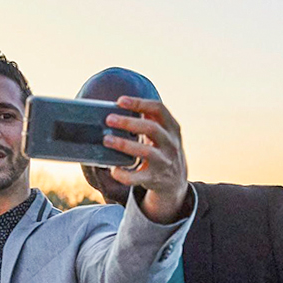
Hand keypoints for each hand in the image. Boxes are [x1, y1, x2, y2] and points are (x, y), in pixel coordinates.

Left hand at [103, 96, 188, 223]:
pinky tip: (113, 169)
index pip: (159, 109)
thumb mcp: (164, 133)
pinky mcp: (154, 179)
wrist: (175, 182)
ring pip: (146, 151)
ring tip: (106, 140)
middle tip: (109, 119)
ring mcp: (164, 162)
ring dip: (124, 144)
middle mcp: (171, 144)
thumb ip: (151, 119)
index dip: (140, 103)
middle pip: (151, 128)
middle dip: (129, 123)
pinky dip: (123, 174)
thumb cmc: (163, 150)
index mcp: (172, 128)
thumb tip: (123, 103)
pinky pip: (137, 177)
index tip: (120, 101)